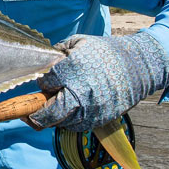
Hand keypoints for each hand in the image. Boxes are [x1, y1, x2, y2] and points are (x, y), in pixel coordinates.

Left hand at [27, 32, 168, 131]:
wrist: (139, 67)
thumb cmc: (107, 52)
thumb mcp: (80, 42)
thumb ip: (59, 51)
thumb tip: (44, 61)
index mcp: (72, 70)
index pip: (45, 82)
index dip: (43, 82)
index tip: (45, 80)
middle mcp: (79, 92)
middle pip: (48, 113)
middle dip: (36, 113)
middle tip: (29, 113)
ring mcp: (90, 109)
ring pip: (62, 123)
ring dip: (54, 117)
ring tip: (56, 107)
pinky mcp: (100, 119)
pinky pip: (77, 126)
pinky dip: (70, 121)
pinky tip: (72, 110)